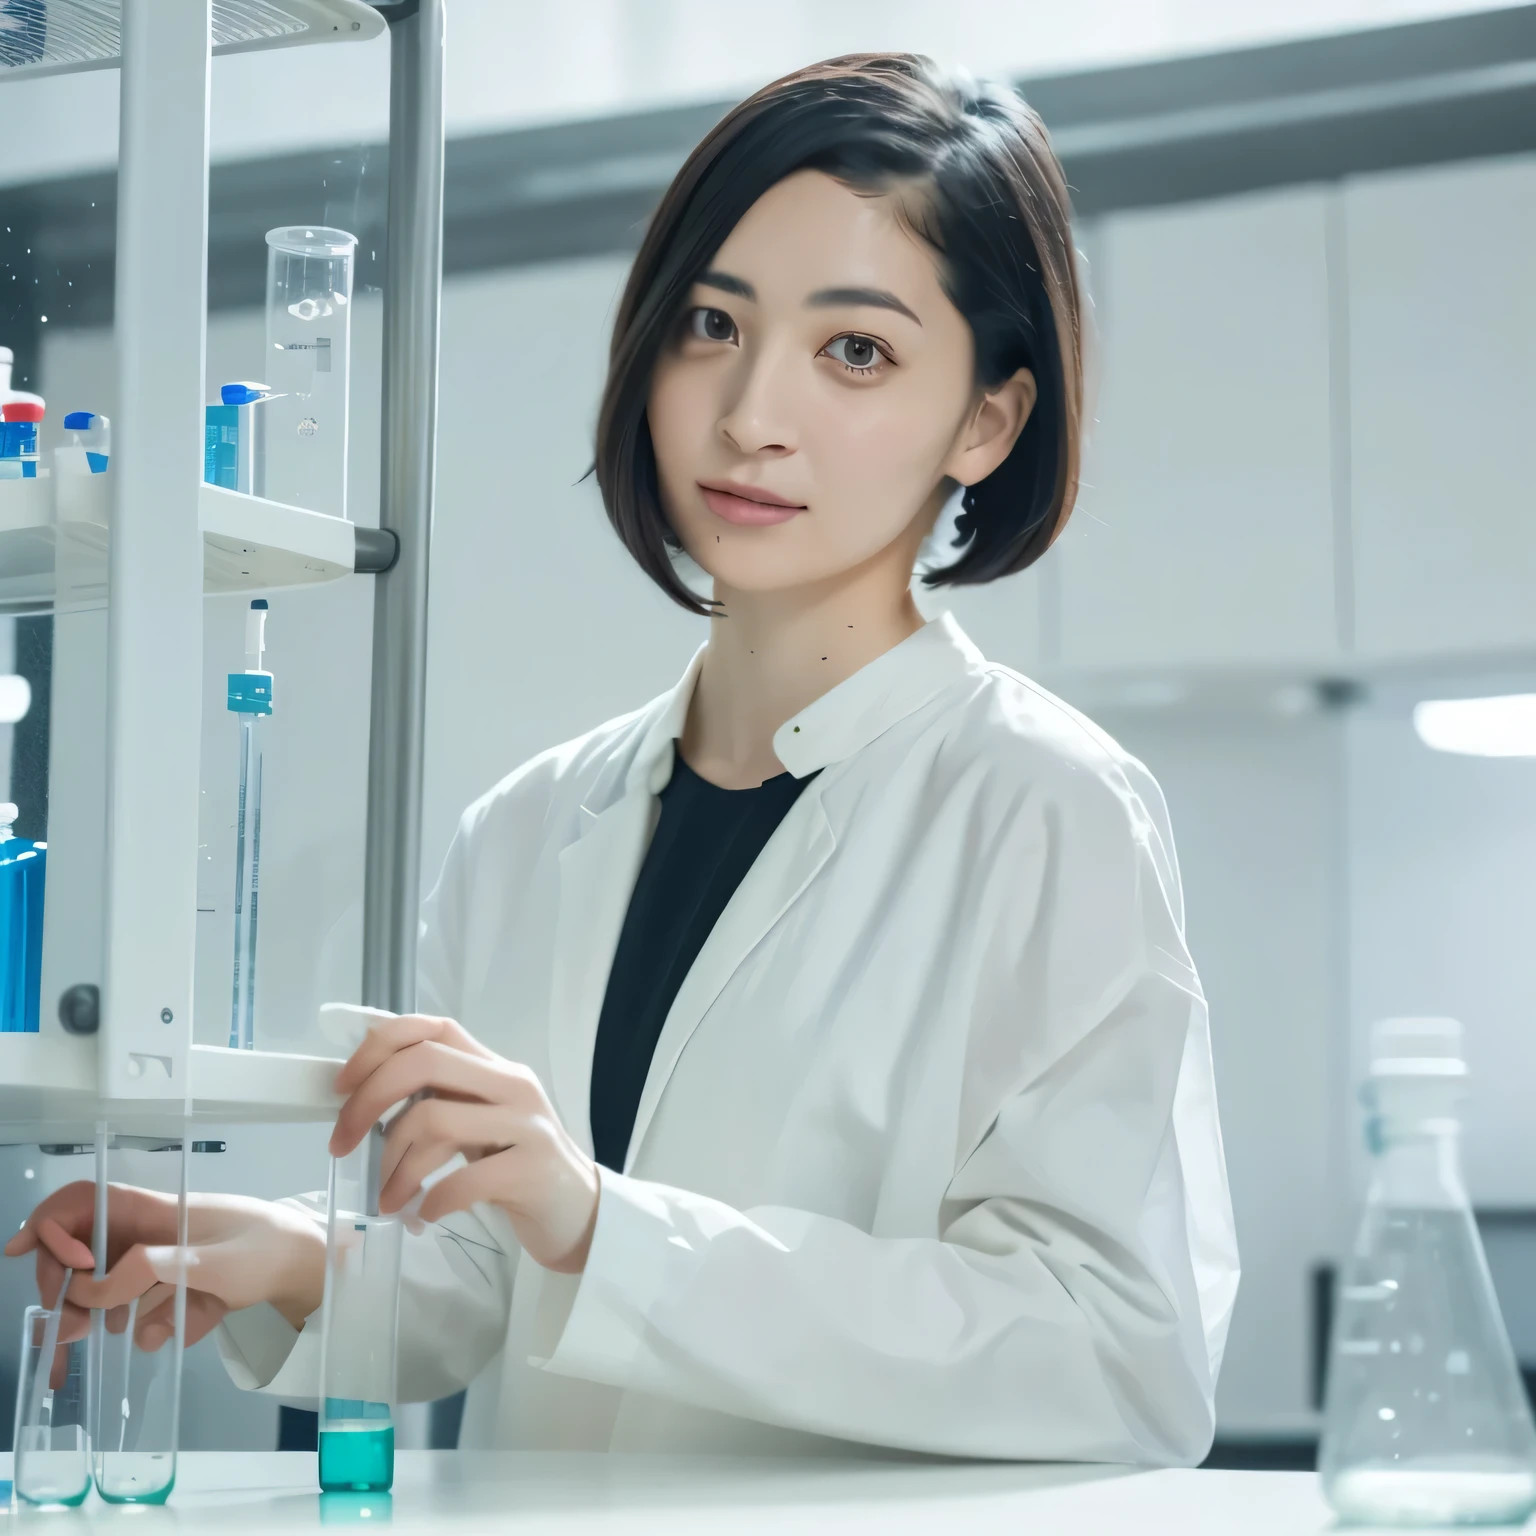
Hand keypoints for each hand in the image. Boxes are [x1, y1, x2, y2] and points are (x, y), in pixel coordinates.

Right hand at [3, 1182, 325, 1349]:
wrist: (314, 1267)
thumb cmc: (269, 1248)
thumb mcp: (209, 1261)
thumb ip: (150, 1272)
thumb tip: (93, 1289)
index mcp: (154, 1211)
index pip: (82, 1202)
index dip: (49, 1225)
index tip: (42, 1262)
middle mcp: (152, 1233)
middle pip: (82, 1256)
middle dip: (71, 1292)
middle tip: (70, 1328)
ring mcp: (165, 1263)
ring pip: (114, 1293)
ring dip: (123, 1317)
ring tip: (158, 1324)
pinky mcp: (182, 1291)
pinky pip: (151, 1314)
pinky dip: (164, 1326)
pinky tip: (190, 1326)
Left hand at [330, 1014, 599, 1273]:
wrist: (582, 1215)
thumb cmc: (519, 1168)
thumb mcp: (482, 1122)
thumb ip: (442, 1100)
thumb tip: (364, 1094)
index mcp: (495, 1067)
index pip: (433, 1027)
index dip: (378, 1046)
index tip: (343, 1085)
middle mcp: (513, 1085)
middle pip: (424, 1063)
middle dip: (368, 1102)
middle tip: (342, 1144)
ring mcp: (526, 1125)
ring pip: (434, 1121)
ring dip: (394, 1168)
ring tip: (389, 1199)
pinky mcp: (531, 1170)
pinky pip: (460, 1180)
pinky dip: (430, 1200)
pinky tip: (425, 1213)